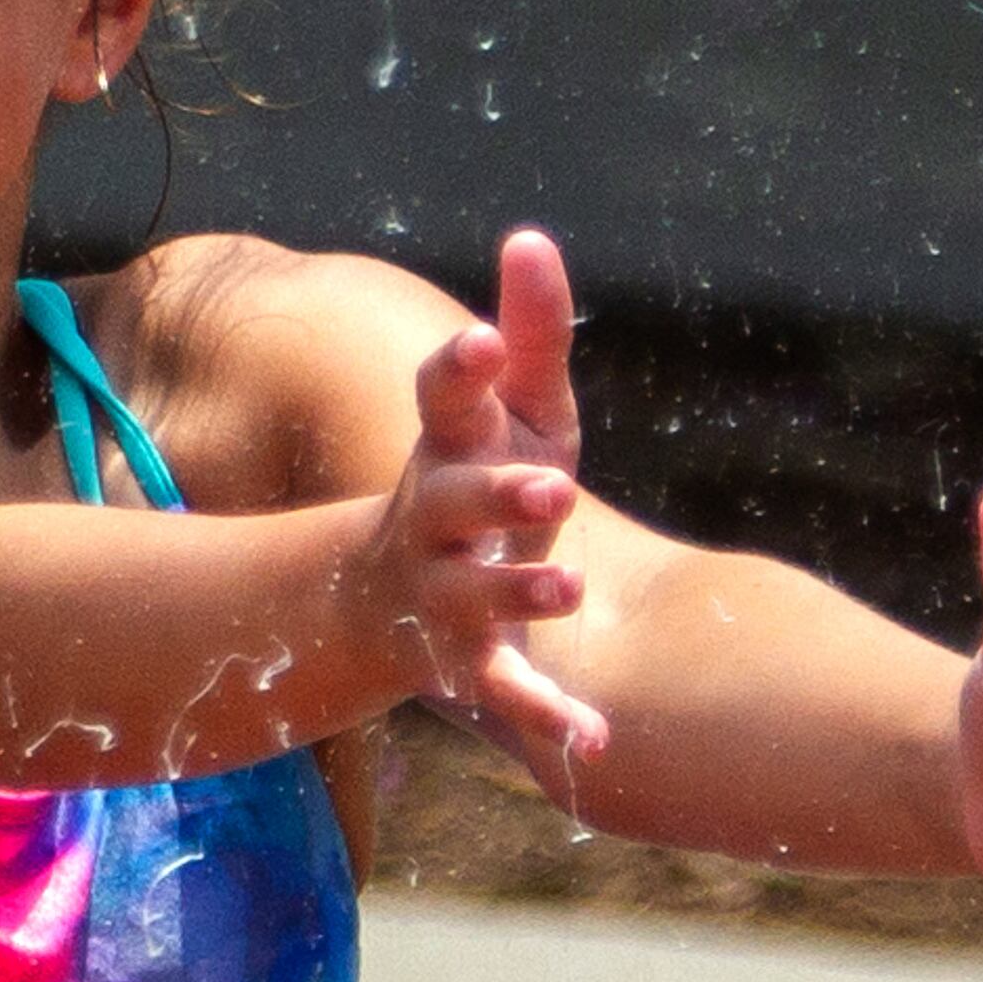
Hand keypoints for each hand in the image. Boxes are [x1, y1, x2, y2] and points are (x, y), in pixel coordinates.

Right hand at [357, 233, 608, 762]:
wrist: (386, 606)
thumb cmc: (474, 483)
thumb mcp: (508, 412)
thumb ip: (528, 335)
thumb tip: (532, 239)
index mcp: (446, 450)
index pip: (439, 399)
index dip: (458, 372)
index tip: (481, 345)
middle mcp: (430, 522)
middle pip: (451, 504)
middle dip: (494, 497)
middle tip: (551, 489)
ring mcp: (442, 597)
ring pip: (472, 601)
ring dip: (515, 596)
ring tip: (566, 587)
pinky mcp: (468, 665)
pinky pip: (506, 695)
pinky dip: (547, 720)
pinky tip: (596, 742)